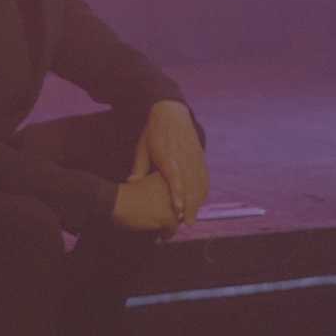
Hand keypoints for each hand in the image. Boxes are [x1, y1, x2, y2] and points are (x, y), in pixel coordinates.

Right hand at [112, 171, 180, 235]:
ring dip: (174, 224)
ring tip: (168, 229)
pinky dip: (168, 233)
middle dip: (178, 213)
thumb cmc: (124, 192)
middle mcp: (173, 188)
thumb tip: (167, 202)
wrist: (114, 200)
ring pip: (180, 217)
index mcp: (167, 177)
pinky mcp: (166, 216)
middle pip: (184, 204)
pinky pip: (173, 228)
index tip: (176, 208)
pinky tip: (163, 236)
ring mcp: (171, 203)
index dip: (179, 201)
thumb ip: (157, 187)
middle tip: (174, 220)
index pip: (181, 190)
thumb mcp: (144, 181)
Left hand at [130, 100, 207, 226]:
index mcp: (168, 155)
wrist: (171, 112)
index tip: (179, 210)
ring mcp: (194, 156)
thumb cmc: (153, 132)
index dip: (178, 194)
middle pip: (190, 185)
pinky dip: (203, 190)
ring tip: (194, 217)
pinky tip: (201, 202)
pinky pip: (204, 176)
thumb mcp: (142, 146)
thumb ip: (140, 165)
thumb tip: (131, 182)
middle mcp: (184, 157)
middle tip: (188, 223)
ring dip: (198, 201)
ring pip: (199, 182)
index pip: (175, 178)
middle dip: (191, 205)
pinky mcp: (200, 156)